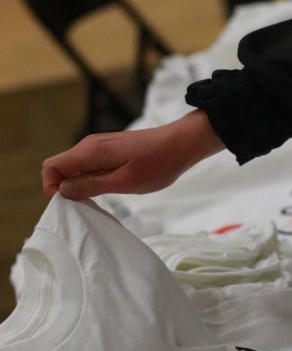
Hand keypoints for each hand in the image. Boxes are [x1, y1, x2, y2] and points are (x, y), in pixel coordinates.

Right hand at [42, 110, 223, 199]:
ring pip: (73, 168)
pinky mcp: (109, 150)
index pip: (51, 166)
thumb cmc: (158, 164)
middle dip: (63, 189)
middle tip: (83, 207)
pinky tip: (106, 191)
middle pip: (60, 167)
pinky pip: (87, 166)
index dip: (51, 188)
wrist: (181, 143)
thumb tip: (63, 190)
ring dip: (77, 186)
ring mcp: (99, 147)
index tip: (68, 205)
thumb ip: (92, 185)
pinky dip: (89, 180)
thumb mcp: (125, 181)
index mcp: (90, 151)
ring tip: (96, 202)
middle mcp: (90, 145)